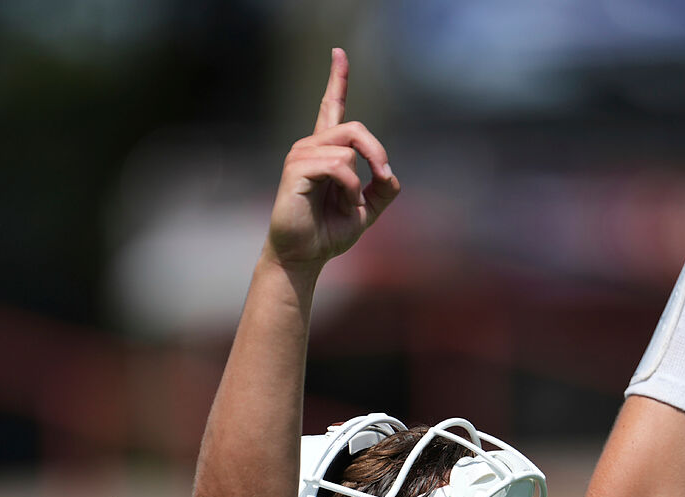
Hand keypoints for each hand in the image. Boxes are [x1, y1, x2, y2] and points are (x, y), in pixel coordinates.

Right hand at [264, 48, 400, 270]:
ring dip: (360, 179)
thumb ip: (382, 189)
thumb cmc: (329, 232)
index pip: (331, 107)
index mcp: (325, 151)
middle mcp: (310, 146)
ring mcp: (301, 155)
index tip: (339, 52)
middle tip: (383, 178)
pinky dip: (350, 186)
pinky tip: (343, 202)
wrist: (305, 255)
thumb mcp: (366, 210)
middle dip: (377, 151)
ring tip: (350, 203)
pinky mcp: (296, 169)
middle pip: (354, 127)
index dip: (337, 80)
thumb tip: (388, 172)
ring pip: (348, 147)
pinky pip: (338, 165)